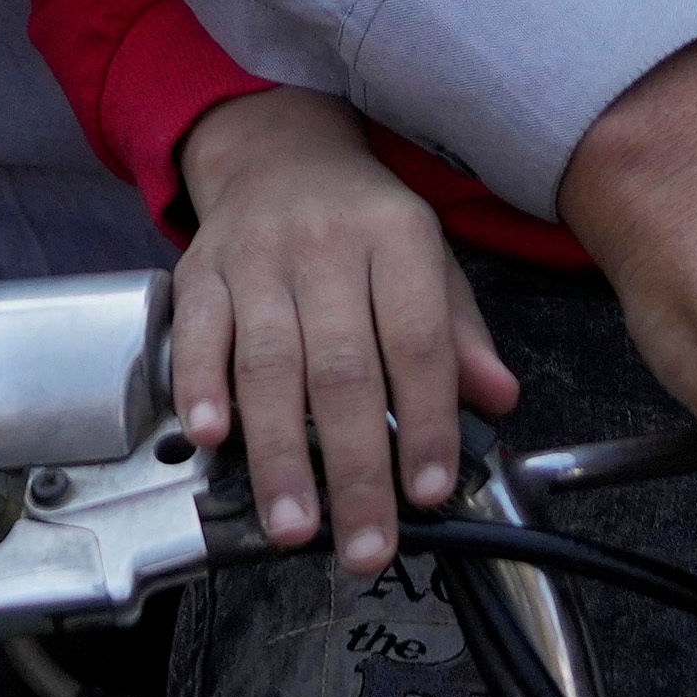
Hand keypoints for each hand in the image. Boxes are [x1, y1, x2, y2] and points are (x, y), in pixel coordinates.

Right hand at [169, 88, 516, 571]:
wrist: (277, 153)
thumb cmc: (362, 224)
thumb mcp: (429, 260)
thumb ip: (460, 333)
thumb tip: (499, 399)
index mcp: (398, 237)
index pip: (418, 339)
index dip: (426, 420)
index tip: (431, 491)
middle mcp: (327, 245)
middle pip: (343, 368)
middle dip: (355, 467)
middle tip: (364, 543)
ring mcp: (258, 258)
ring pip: (269, 364)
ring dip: (279, 454)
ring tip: (294, 524)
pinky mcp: (201, 272)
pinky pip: (198, 336)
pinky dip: (201, 388)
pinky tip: (213, 438)